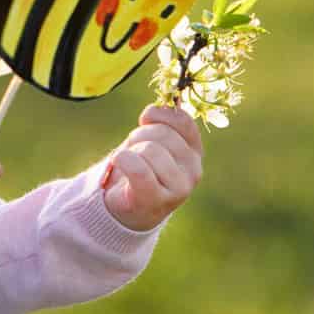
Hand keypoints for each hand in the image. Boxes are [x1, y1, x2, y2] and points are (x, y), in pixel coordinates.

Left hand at [100, 105, 202, 231]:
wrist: (127, 208)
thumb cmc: (140, 168)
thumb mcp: (155, 142)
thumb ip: (163, 123)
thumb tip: (163, 104)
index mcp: (194, 152)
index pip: (182, 121)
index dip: (160, 114)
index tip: (145, 120)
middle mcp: (193, 170)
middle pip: (162, 134)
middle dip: (139, 135)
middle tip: (133, 149)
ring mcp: (179, 188)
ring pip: (149, 149)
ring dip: (130, 150)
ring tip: (129, 162)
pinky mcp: (158, 200)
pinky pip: (139, 170)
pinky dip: (124, 161)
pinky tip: (120, 162)